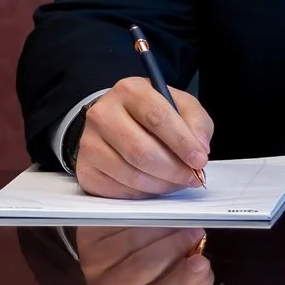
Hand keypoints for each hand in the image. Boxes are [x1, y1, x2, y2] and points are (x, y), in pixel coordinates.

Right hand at [78, 77, 214, 198]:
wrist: (116, 120)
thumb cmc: (151, 114)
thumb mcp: (180, 106)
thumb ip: (196, 122)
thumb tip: (199, 148)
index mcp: (130, 91)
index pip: (157, 117)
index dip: (182, 142)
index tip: (199, 159)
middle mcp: (103, 113)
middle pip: (141, 151)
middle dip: (173, 170)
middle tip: (192, 177)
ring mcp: (89, 142)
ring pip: (131, 174)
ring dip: (161, 185)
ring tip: (175, 181)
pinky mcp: (85, 168)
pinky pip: (118, 191)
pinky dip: (142, 194)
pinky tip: (153, 185)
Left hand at [79, 226, 212, 284]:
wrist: (119, 246)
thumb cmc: (152, 266)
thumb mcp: (174, 280)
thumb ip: (192, 280)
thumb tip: (201, 267)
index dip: (179, 280)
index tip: (201, 261)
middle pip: (143, 267)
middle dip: (174, 246)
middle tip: (195, 231)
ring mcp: (91, 265)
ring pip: (131, 242)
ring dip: (161, 227)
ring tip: (178, 220)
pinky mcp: (86, 238)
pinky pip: (119, 223)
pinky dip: (142, 216)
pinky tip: (156, 212)